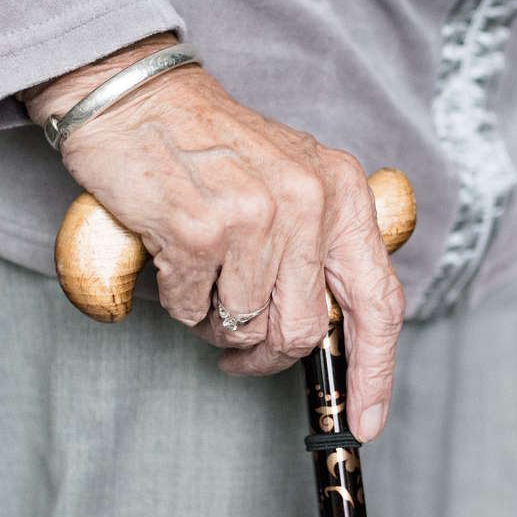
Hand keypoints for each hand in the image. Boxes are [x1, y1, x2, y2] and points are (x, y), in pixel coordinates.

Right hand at [24, 34, 404, 441]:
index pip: (377, 299)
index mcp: (340, 191)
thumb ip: (318, 244)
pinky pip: (192, 312)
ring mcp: (253, 217)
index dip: (375, 370)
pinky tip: (173, 258)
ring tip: (201, 276)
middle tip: (237, 341)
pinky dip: (179, 302)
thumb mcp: (291, 177)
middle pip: (303, 331)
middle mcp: (306, 202)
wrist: (139, 97)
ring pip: (245, 327)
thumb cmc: (212, 146)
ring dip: (217, 320)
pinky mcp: (199, 232)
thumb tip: (323, 330)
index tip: (365, 419)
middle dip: (267, 351)